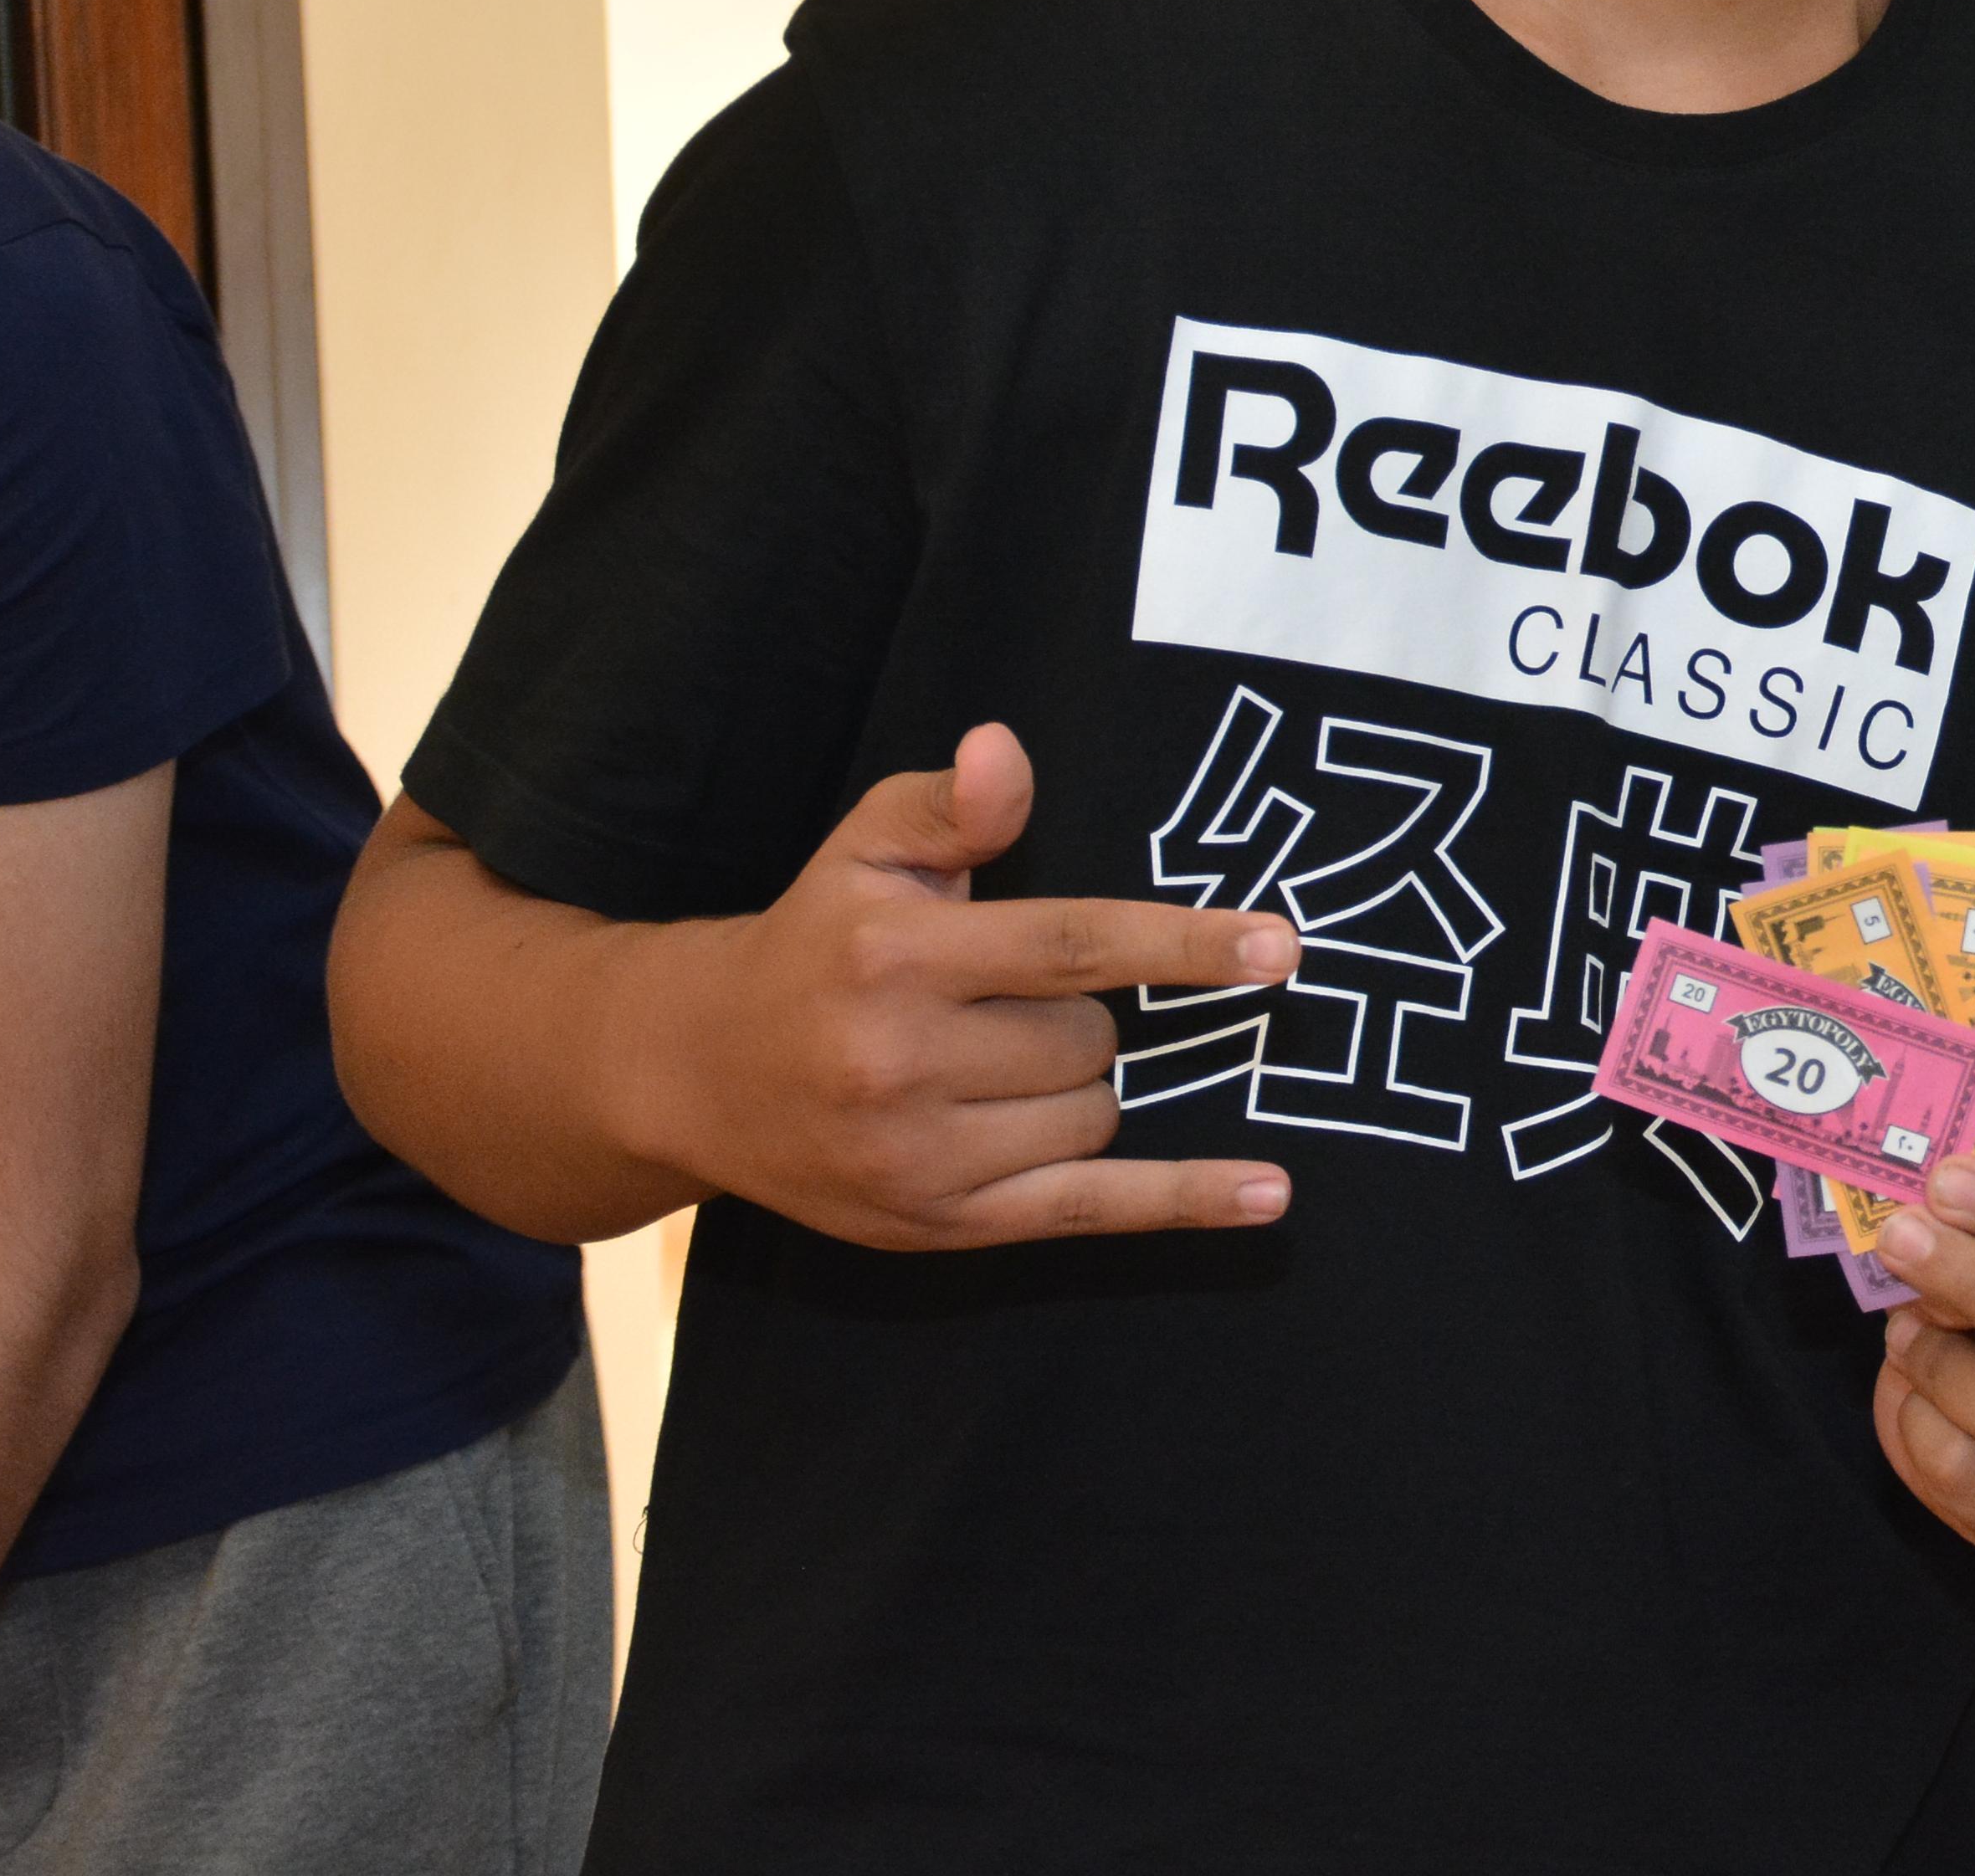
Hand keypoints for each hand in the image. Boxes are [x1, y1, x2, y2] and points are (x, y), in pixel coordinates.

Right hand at [613, 724, 1301, 1250]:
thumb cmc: (814, 942)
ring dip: (1082, 1087)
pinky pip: (1088, 1212)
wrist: (696, 1075)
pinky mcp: (937, 1225)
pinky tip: (1269, 1197)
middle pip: (1089, 1038)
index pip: (1071, 945)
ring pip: (1094, 1115)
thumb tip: (1005, 749)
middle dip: (1078, 1016)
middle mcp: (903, 1062)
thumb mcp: (868, 850)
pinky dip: (1185, 1203)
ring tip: (997, 1064)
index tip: (1278, 948)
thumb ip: (950, 804)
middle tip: (1005, 1004)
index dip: (1179, 946)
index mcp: (898, 958)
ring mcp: (919, 1156)